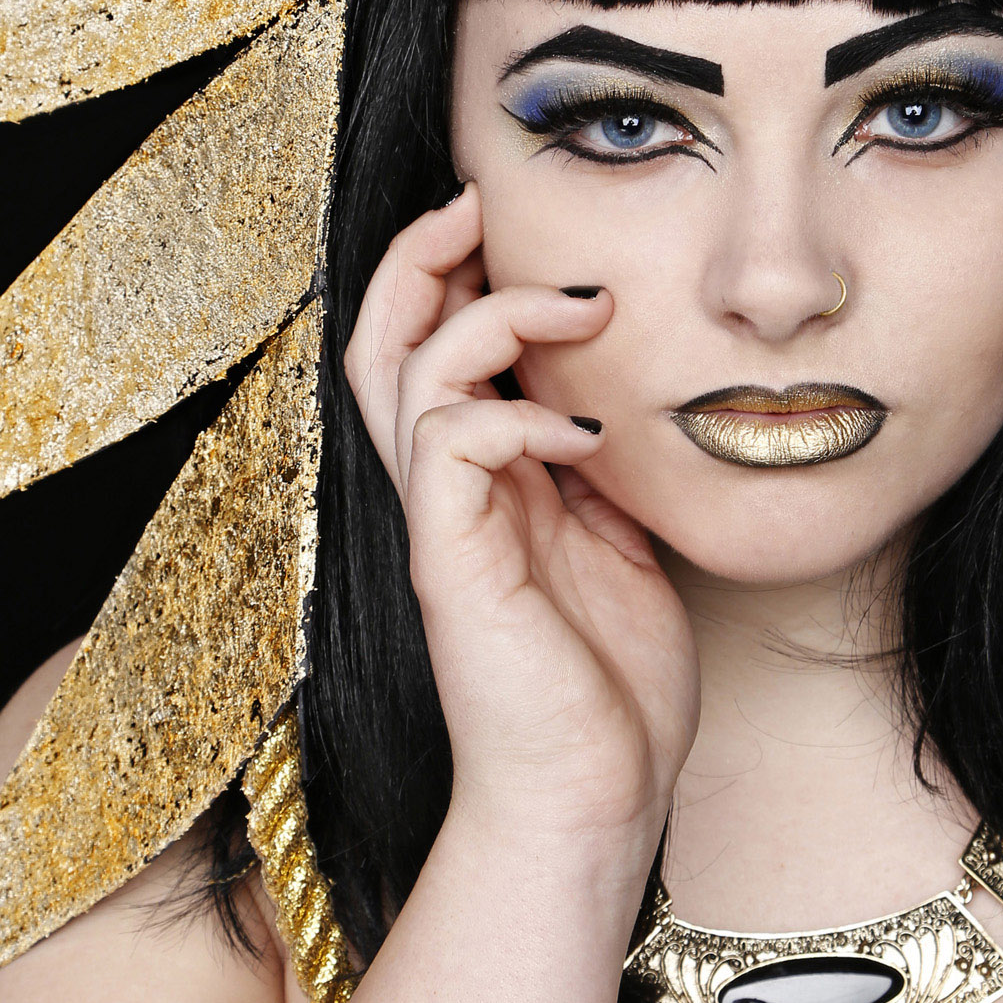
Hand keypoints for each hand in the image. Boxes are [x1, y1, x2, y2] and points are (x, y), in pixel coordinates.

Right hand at [344, 185, 699, 856]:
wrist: (593, 801)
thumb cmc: (609, 689)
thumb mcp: (621, 550)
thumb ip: (600, 478)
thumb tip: (621, 405)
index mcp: (481, 486)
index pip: (431, 351)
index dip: (453, 277)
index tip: (513, 224)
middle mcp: (445, 496)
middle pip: (382, 339)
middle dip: (421, 257)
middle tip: (479, 201)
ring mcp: (443, 527)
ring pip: (406, 370)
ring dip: (490, 314)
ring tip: (580, 306)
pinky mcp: (453, 564)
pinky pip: (452, 445)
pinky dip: (516, 414)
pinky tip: (585, 438)